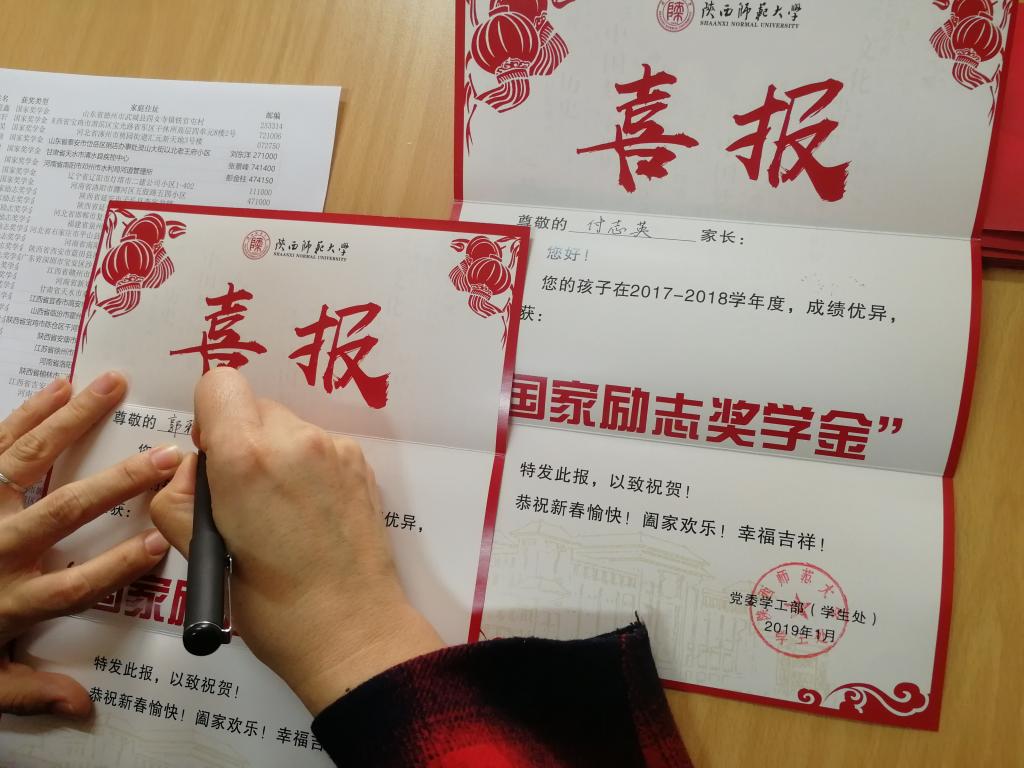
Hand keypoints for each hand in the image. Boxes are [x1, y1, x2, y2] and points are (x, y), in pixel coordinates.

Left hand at [0, 372, 180, 717]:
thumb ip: (26, 690)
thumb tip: (82, 706)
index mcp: (9, 600)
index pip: (74, 586)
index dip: (119, 567)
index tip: (161, 546)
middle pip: (64, 512)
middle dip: (119, 483)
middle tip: (166, 456)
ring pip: (29, 459)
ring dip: (74, 421)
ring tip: (112, 387)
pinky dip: (29, 412)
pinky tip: (59, 389)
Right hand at [150, 367, 441, 714]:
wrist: (353, 630)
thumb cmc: (275, 606)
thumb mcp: (202, 555)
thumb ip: (178, 498)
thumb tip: (188, 469)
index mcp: (247, 458)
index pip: (219, 383)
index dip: (207, 419)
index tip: (212, 461)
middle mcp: (296, 440)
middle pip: (252, 405)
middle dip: (239, 441)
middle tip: (242, 499)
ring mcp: (334, 449)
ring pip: (287, 426)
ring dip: (275, 454)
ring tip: (280, 513)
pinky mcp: (360, 463)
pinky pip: (318, 445)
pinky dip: (306, 467)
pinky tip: (309, 515)